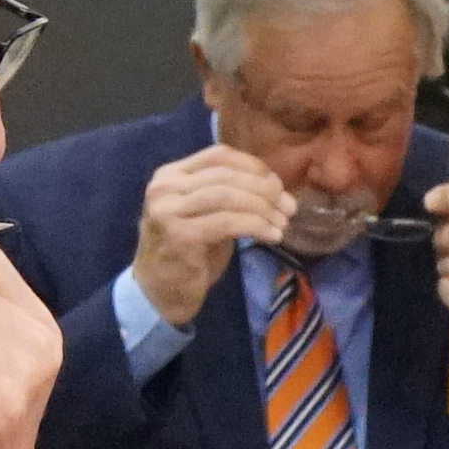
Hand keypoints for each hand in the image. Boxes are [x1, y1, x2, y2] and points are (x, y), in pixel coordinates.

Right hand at [130, 142, 283, 329]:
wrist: (160, 292)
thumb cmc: (188, 253)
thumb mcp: (207, 214)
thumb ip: (233, 196)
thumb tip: (280, 193)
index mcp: (171, 174)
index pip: (218, 156)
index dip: (253, 166)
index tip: (277, 185)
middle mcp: (165, 187)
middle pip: (225, 175)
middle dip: (264, 189)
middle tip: (288, 207)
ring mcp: (168, 211)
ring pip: (227, 196)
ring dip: (262, 208)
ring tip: (282, 223)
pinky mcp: (180, 236)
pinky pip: (227, 222)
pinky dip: (255, 226)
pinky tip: (272, 236)